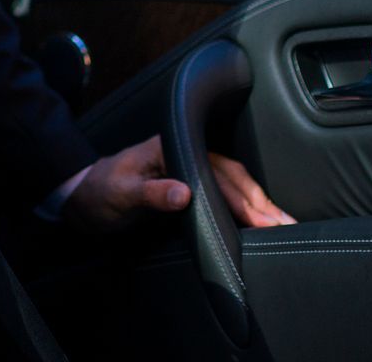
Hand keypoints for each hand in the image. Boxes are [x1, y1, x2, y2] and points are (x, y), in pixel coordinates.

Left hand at [61, 134, 295, 232]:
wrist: (84, 196)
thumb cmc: (101, 192)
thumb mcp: (121, 194)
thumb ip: (151, 193)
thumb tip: (184, 193)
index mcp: (169, 148)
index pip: (214, 173)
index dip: (240, 198)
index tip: (263, 219)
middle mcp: (183, 153)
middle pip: (231, 175)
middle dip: (261, 201)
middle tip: (286, 224)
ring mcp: (188, 166)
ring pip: (233, 182)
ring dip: (259, 203)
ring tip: (285, 223)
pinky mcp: (189, 182)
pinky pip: (224, 191)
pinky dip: (245, 205)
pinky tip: (261, 218)